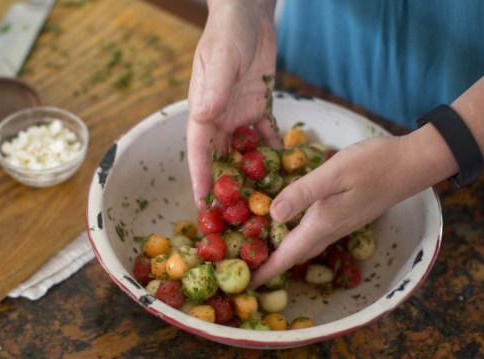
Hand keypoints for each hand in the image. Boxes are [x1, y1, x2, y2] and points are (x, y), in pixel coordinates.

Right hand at [186, 0, 280, 210]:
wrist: (248, 14)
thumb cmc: (227, 34)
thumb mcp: (221, 60)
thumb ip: (215, 89)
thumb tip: (204, 117)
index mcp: (203, 112)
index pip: (199, 152)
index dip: (200, 179)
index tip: (202, 204)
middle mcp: (220, 119)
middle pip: (221, 159)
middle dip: (227, 186)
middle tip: (235, 213)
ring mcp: (240, 115)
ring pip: (244, 153)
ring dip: (251, 175)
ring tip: (263, 201)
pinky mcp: (260, 108)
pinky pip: (267, 137)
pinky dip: (274, 154)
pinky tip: (284, 173)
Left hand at [250, 131, 444, 286]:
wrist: (412, 164)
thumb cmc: (374, 164)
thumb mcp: (334, 173)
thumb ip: (303, 193)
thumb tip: (272, 215)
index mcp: (321, 224)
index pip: (288, 256)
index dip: (266, 271)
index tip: (246, 284)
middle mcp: (329, 230)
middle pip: (294, 256)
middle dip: (270, 266)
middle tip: (245, 269)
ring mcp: (339, 224)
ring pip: (304, 246)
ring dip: (282, 253)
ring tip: (259, 252)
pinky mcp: (344, 215)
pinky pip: (313, 233)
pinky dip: (295, 236)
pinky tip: (286, 225)